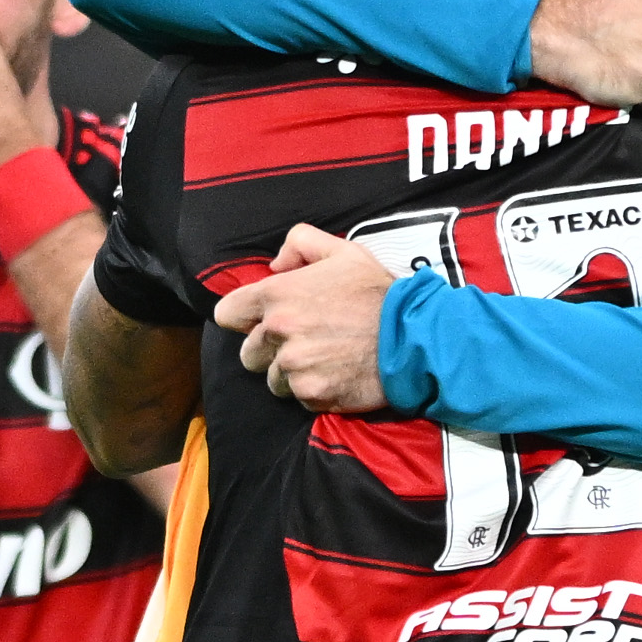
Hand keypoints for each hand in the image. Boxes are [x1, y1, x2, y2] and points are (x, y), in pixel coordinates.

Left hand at [214, 224, 401, 412]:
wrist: (413, 337)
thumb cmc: (378, 293)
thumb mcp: (343, 251)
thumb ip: (300, 244)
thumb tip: (275, 264)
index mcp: (277, 295)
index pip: (227, 314)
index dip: (243, 319)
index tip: (261, 322)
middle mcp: (278, 332)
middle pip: (248, 354)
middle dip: (270, 351)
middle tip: (303, 343)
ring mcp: (294, 366)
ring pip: (272, 380)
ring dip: (292, 374)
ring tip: (323, 360)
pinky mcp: (312, 393)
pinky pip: (299, 398)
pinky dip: (314, 390)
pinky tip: (337, 374)